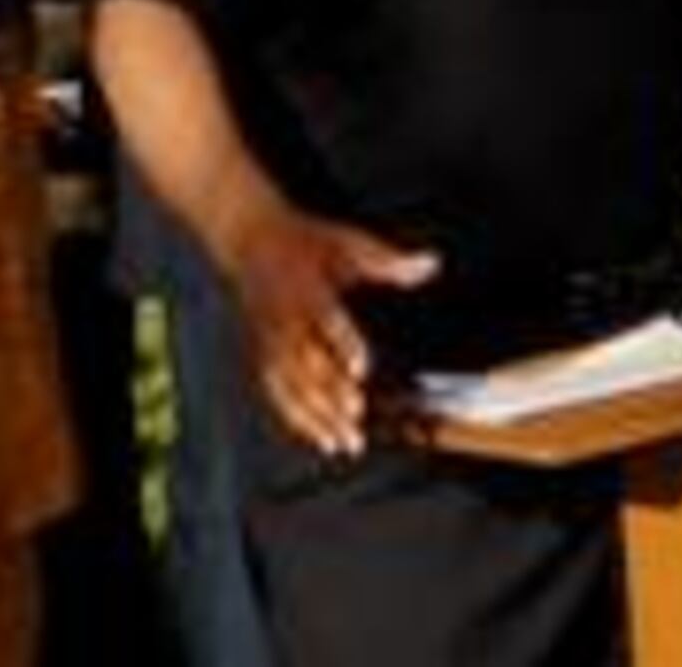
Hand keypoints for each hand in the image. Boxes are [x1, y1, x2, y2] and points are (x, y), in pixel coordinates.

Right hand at [218, 201, 437, 458]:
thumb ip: (387, 260)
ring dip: (317, 416)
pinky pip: (277, 393)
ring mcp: (270, 339)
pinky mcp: (262, 354)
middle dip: (330, 391)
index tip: (361, 370)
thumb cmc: (306, 242)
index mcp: (308, 287)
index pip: (325, 318)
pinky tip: (324, 442)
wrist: (250, 240)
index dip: (342, 343)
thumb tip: (431, 264)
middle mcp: (285, 317)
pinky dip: (298, 420)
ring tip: (348, 442)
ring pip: (291, 385)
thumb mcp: (346, 241)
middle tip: (358, 417)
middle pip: (306, 360)